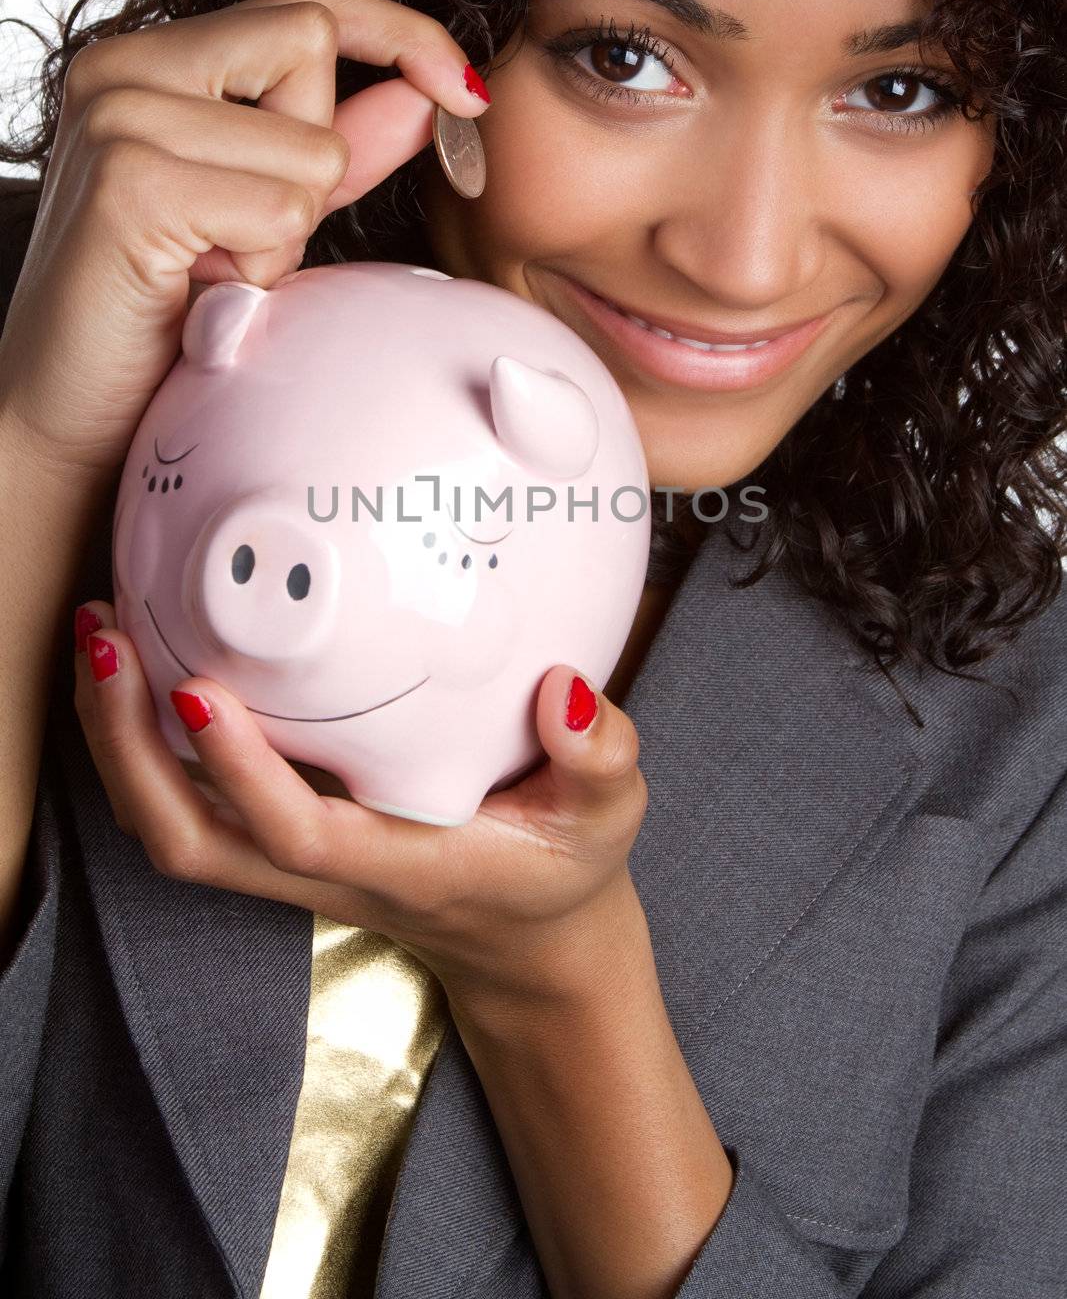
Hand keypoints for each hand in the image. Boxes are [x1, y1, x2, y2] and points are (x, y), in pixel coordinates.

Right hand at [0, 0, 489, 479]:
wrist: (68, 412)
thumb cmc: (160, 317)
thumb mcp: (264, 216)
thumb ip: (341, 149)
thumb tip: (432, 95)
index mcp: (150, 59)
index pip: (307, 3)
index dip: (400, 35)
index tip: (464, 93)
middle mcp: (124, 66)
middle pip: (311, 47)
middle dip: (319, 156)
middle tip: (247, 234)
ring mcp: (121, 117)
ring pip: (311, 148)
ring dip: (287, 234)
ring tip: (214, 270)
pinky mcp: (132, 184)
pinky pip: (281, 211)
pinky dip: (264, 269)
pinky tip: (202, 292)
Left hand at [73, 600, 648, 1004]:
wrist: (526, 943)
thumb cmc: (561, 872)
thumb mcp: (607, 816)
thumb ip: (601, 756)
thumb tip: (564, 691)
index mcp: (397, 864)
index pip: (297, 834)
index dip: (241, 771)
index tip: (200, 689)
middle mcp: (323, 872)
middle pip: (188, 838)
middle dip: (127, 750)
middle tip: (105, 641)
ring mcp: (290, 865)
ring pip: (169, 827)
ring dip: (116, 742)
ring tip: (99, 638)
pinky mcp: (278, 844)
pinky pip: (184, 803)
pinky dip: (141, 743)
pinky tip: (143, 664)